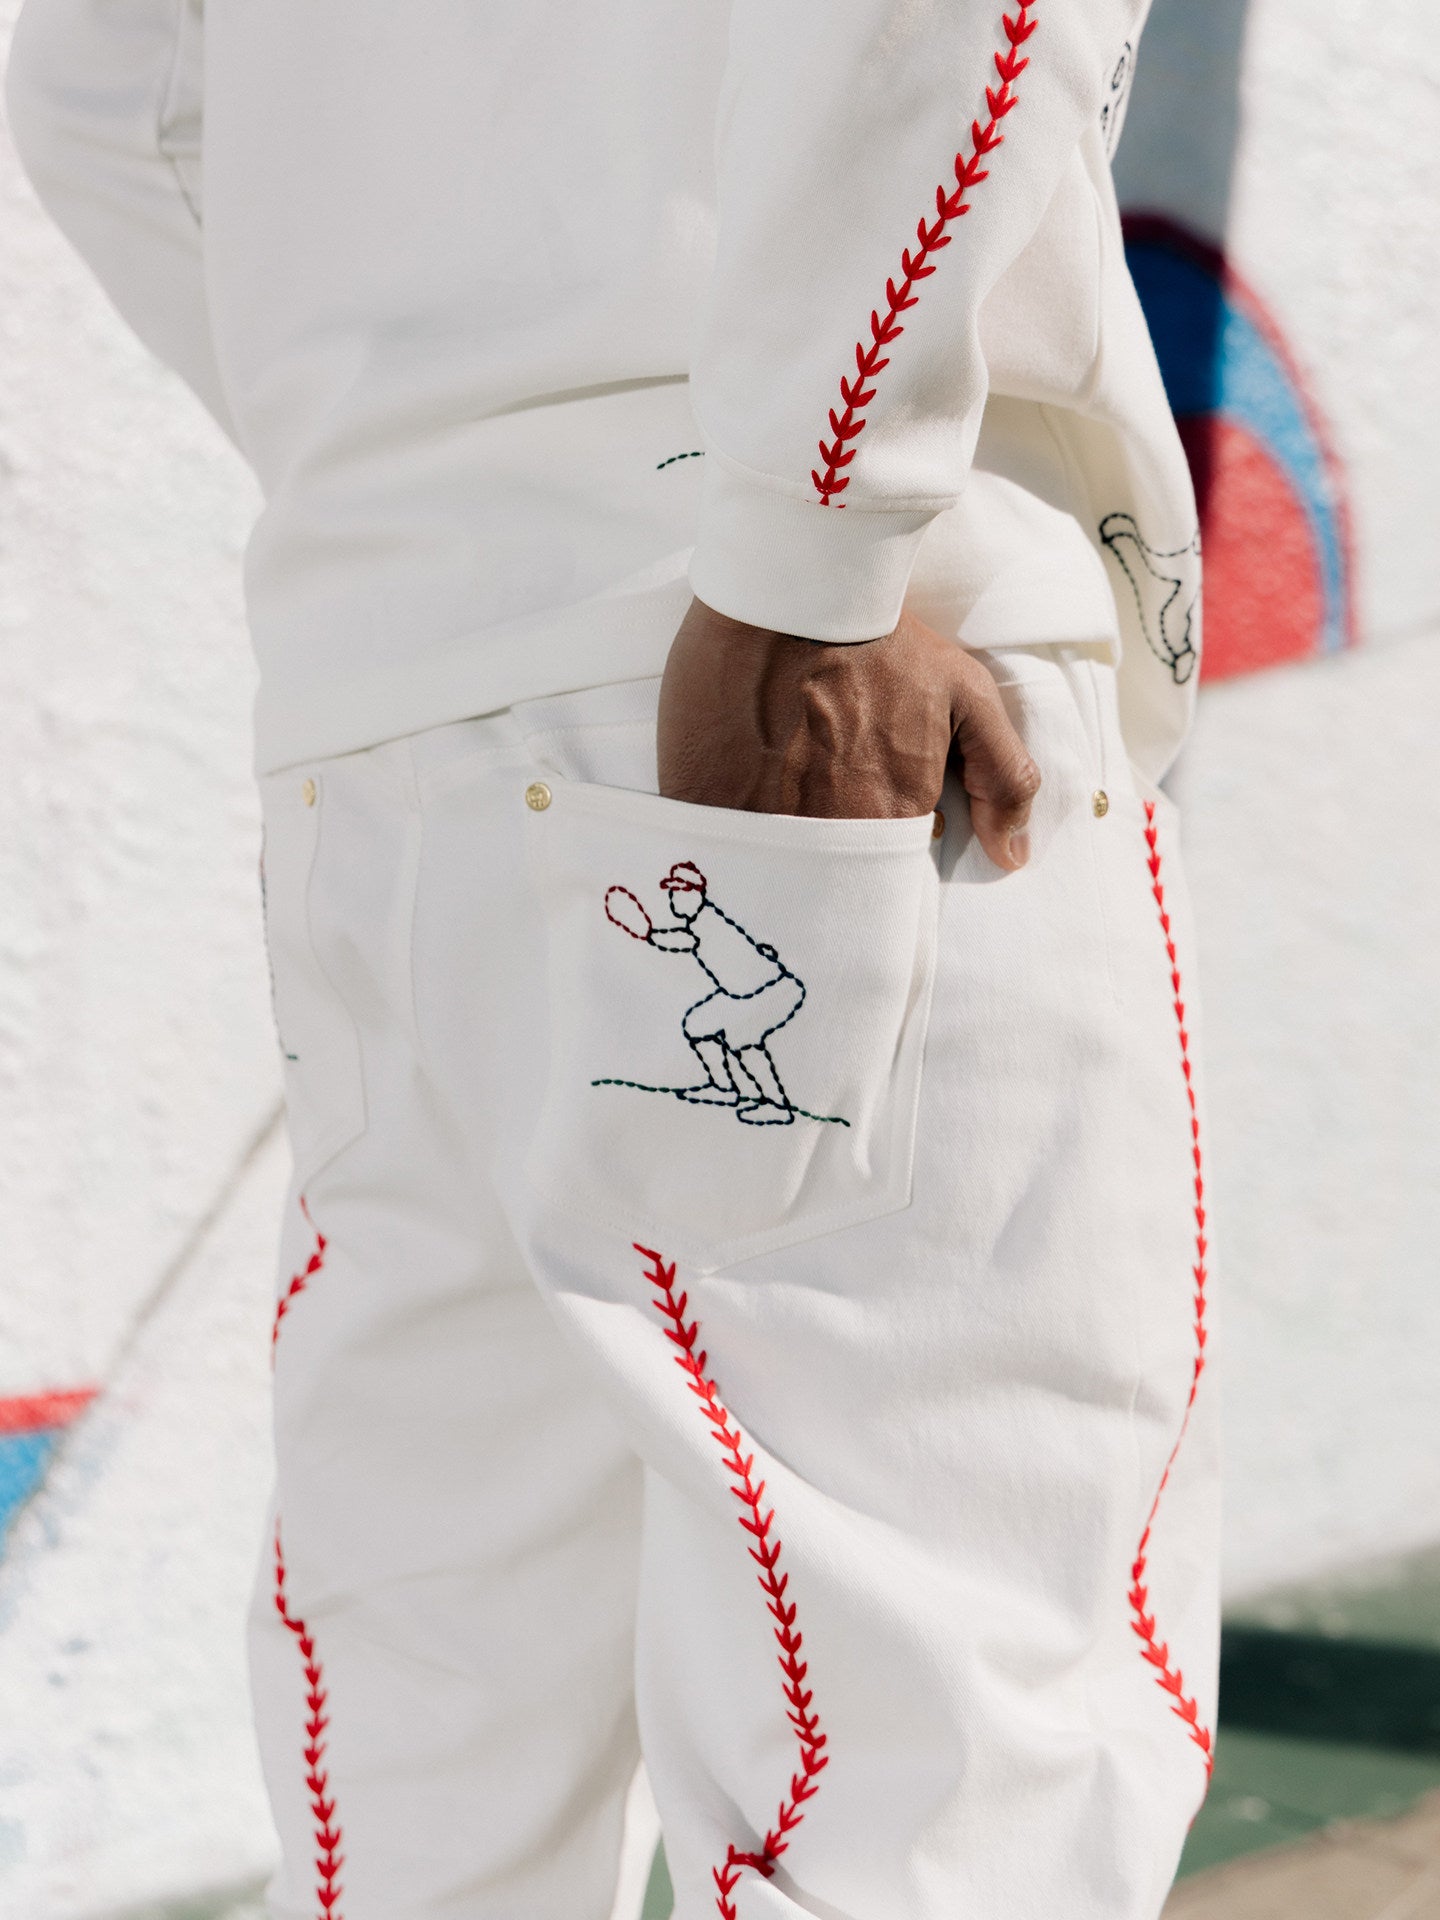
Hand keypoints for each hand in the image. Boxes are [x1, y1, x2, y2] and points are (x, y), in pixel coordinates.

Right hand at [657, 598, 1039, 868]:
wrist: (788, 588)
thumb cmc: (878, 637)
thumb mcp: (964, 692)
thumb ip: (1003, 778)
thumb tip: (1013, 856)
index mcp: (891, 818)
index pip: (886, 881)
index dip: (875, 859)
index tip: (864, 829)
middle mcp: (826, 834)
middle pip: (828, 881)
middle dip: (825, 862)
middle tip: (816, 805)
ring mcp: (758, 823)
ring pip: (773, 870)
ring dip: (774, 854)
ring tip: (775, 798)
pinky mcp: (700, 802)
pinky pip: (714, 847)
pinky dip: (723, 838)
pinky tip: (730, 800)